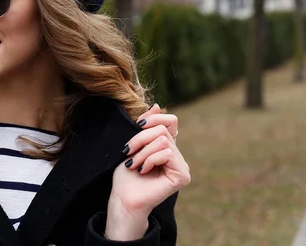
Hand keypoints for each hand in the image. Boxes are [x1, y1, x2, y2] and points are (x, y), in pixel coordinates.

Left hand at [104, 104, 190, 240]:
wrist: (123, 199)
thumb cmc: (126, 175)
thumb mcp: (134, 144)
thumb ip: (147, 126)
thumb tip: (157, 105)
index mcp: (168, 147)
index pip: (171, 121)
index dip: (155, 118)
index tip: (136, 125)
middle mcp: (178, 156)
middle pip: (163, 130)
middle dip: (140, 138)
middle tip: (128, 152)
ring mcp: (182, 166)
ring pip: (163, 141)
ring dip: (142, 151)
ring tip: (134, 164)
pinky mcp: (182, 176)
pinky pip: (167, 153)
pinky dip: (150, 159)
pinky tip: (142, 171)